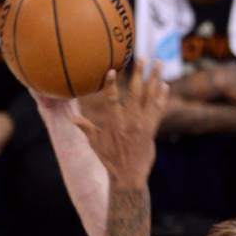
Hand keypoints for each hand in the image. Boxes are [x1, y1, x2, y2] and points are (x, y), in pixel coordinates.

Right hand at [70, 59, 168, 187]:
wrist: (129, 177)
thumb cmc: (110, 161)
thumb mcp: (95, 144)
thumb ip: (86, 128)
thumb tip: (71, 118)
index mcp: (114, 123)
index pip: (111, 99)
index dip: (112, 85)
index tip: (112, 70)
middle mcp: (130, 121)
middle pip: (136, 93)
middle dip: (139, 74)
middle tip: (142, 58)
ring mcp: (143, 125)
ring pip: (151, 98)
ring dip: (155, 79)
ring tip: (158, 63)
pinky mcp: (152, 129)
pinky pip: (159, 110)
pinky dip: (162, 97)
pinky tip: (165, 85)